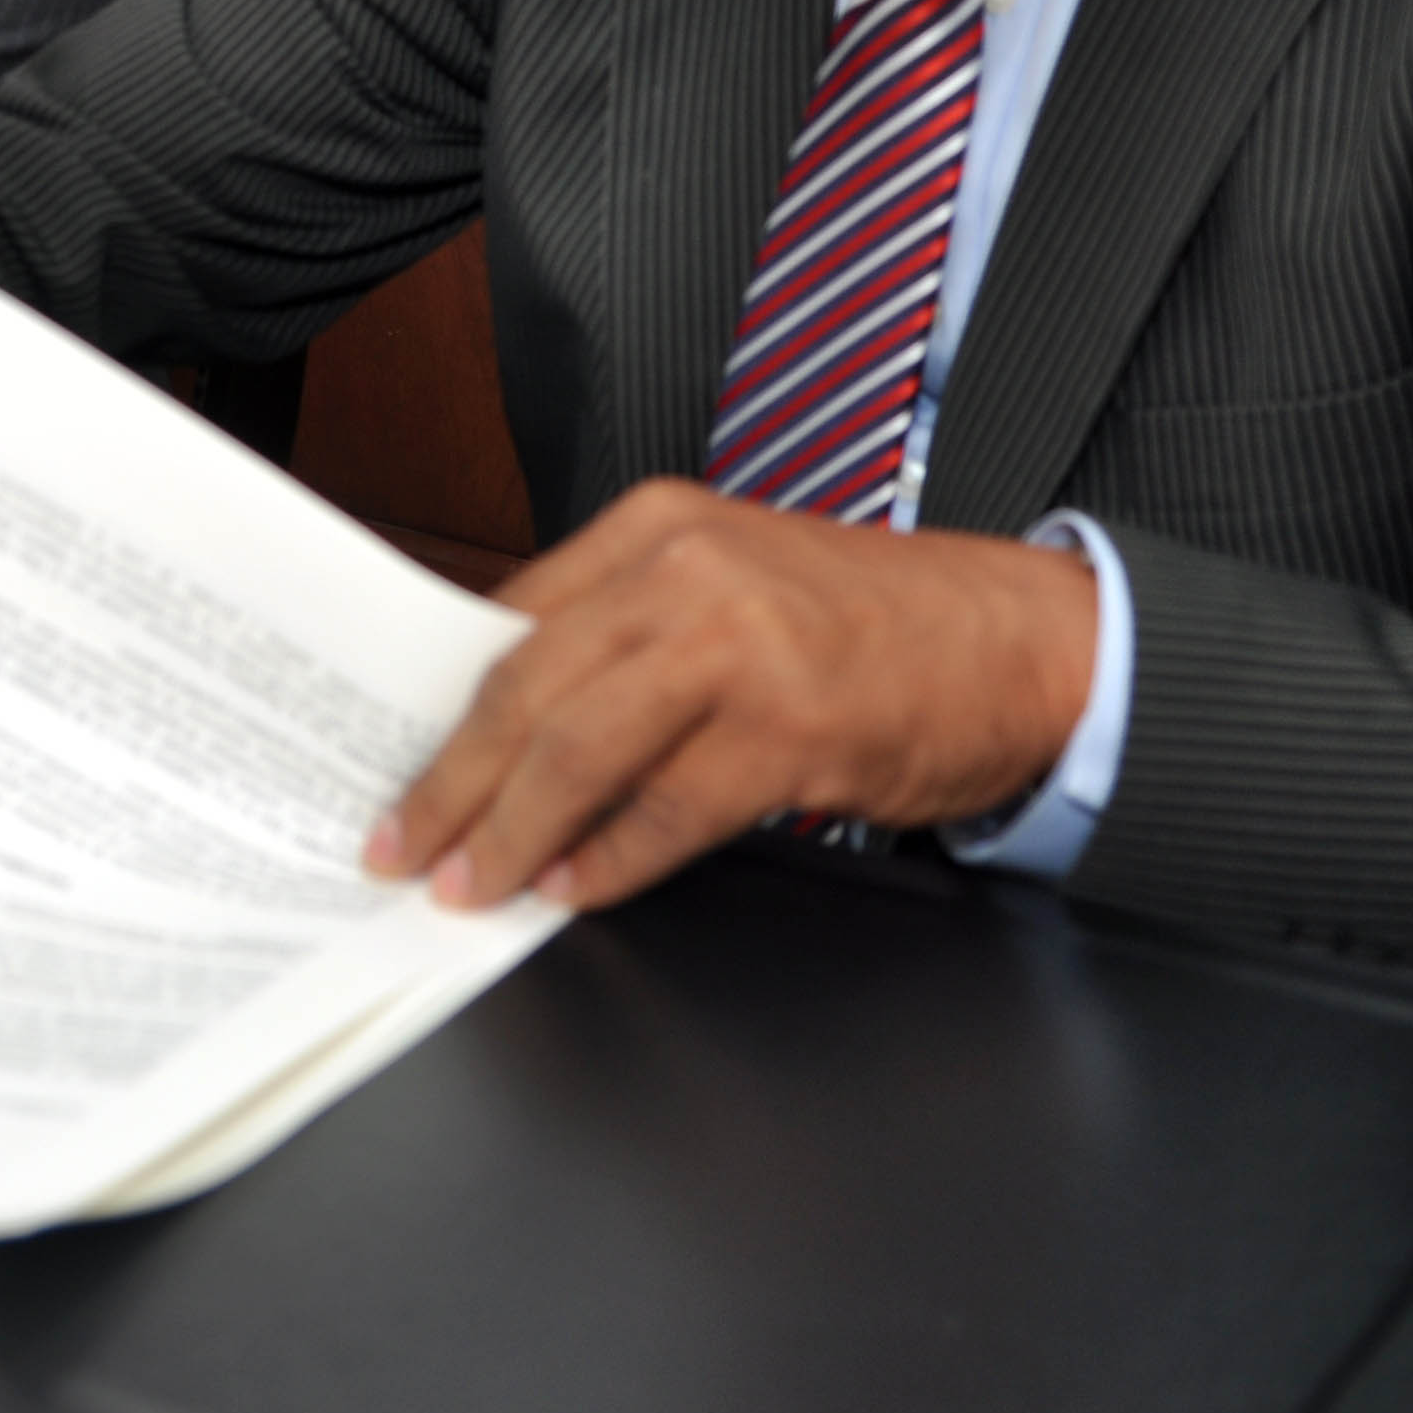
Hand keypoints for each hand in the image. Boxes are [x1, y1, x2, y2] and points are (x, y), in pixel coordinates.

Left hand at [365, 479, 1099, 912]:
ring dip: (510, 832)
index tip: (394, 767)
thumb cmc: (870, 621)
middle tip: (402, 845)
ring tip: (471, 884)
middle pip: (524, 689)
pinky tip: (574, 886)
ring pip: (578, 750)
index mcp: (655, 527)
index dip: (441, 709)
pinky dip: (608, 859)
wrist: (1018, 639)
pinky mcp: (789, 728)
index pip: (509, 622)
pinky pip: (666, 811)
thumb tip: (507, 727)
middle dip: (450, 783)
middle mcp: (686, 571)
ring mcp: (739, 646)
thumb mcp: (731, 581)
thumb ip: (625, 632)